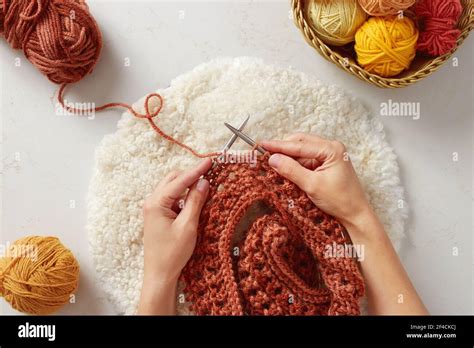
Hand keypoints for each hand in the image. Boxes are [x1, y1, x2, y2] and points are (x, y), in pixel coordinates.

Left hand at [137, 158, 210, 314]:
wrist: (159, 275)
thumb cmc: (172, 254)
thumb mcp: (188, 226)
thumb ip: (195, 202)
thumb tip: (204, 182)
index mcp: (156, 203)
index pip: (180, 181)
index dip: (196, 170)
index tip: (210, 161)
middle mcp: (152, 202)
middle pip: (173, 180)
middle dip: (191, 175)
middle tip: (210, 172)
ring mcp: (154, 209)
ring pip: (172, 188)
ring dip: (187, 185)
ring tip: (205, 185)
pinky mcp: (158, 215)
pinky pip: (172, 198)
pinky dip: (184, 196)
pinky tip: (195, 199)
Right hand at [261, 133, 372, 234]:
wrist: (355, 215)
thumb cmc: (340, 201)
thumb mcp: (312, 185)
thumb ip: (292, 170)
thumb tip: (273, 159)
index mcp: (332, 149)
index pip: (299, 145)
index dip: (279, 145)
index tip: (262, 144)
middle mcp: (331, 148)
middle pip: (300, 143)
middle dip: (282, 149)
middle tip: (264, 153)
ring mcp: (328, 156)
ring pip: (302, 151)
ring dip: (288, 157)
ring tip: (271, 162)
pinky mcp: (325, 165)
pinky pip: (306, 160)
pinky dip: (294, 164)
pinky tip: (284, 168)